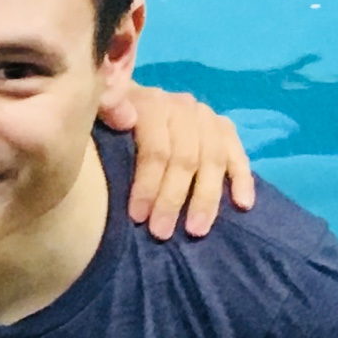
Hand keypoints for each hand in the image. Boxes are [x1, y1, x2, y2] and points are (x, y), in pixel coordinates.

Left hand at [101, 85, 256, 239]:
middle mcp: (182, 108)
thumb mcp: (94, 111)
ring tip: (196, 230)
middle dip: (173, 199)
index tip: (138, 218)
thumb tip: (123, 119)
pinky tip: (243, 205)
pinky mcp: (224, 130)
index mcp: (150, 104)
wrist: (122, 106)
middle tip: (161, 233)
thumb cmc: (105, 123)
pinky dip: (243, 179)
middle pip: (186, 158)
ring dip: (206, 199)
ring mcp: (206, 118)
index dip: (148, 185)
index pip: (156, 149)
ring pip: (213, 160)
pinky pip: (238, 155)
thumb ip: (104, 106)